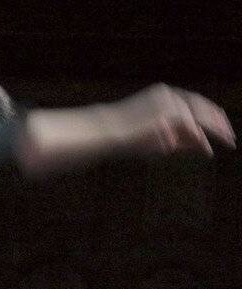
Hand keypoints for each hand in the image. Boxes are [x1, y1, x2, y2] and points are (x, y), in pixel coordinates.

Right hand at [107, 83, 235, 156]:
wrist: (103, 132)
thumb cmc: (125, 136)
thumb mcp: (156, 135)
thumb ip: (179, 137)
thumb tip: (203, 145)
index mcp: (164, 95)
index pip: (195, 102)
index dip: (211, 114)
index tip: (223, 126)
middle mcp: (168, 95)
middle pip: (202, 106)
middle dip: (218, 122)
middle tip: (230, 136)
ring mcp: (166, 103)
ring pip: (199, 114)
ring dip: (215, 129)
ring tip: (227, 141)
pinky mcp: (164, 114)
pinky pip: (189, 126)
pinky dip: (199, 139)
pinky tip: (207, 150)